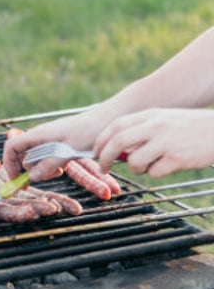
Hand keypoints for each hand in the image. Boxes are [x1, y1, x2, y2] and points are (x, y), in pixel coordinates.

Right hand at [2, 111, 99, 181]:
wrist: (108, 119)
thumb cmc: (89, 130)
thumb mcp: (68, 151)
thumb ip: (48, 164)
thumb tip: (31, 177)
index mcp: (38, 135)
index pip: (12, 147)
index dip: (9, 164)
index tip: (17, 180)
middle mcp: (40, 136)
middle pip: (22, 155)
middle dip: (29, 170)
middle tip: (46, 178)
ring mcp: (49, 139)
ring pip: (35, 158)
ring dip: (43, 169)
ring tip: (58, 171)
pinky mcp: (58, 143)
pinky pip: (47, 157)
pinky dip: (51, 165)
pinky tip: (64, 166)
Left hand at [93, 108, 213, 176]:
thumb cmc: (191, 127)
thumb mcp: (165, 120)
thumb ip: (142, 130)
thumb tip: (120, 150)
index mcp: (150, 115)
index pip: (116, 126)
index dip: (101, 140)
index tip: (95, 152)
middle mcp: (155, 126)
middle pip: (118, 142)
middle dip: (105, 157)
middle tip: (103, 168)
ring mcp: (166, 142)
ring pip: (135, 161)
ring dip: (135, 168)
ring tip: (146, 166)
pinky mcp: (177, 158)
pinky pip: (155, 172)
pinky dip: (156, 173)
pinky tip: (167, 166)